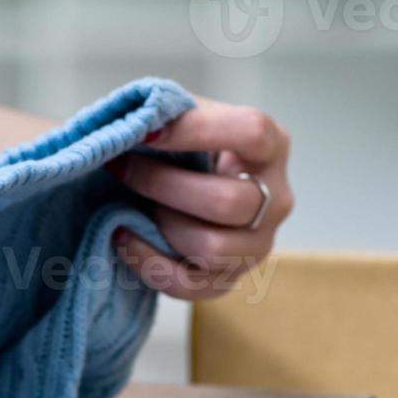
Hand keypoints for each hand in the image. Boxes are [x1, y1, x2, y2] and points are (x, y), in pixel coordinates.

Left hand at [111, 98, 292, 299]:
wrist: (181, 189)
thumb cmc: (184, 148)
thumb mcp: (185, 118)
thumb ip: (169, 112)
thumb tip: (139, 125)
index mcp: (271, 147)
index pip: (252, 133)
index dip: (197, 131)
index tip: (147, 132)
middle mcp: (276, 199)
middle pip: (228, 202)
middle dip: (161, 184)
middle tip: (121, 167)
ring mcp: (257, 246)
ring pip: (211, 247)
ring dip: (159, 224)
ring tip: (130, 204)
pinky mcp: (228, 280)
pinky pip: (189, 285)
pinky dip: (148, 262)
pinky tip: (124, 237)